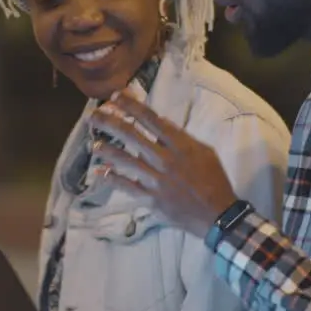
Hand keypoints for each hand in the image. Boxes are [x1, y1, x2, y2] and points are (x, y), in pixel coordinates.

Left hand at [89, 91, 238, 237]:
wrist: (217, 213)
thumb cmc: (213, 179)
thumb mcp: (204, 151)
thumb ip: (182, 138)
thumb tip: (160, 123)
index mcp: (180, 145)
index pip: (151, 120)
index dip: (131, 106)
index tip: (116, 97)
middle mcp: (165, 159)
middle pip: (132, 136)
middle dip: (110, 123)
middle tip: (94, 115)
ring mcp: (156, 179)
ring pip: (125, 160)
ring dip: (107, 150)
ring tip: (94, 144)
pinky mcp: (151, 198)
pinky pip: (127, 186)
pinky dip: (112, 179)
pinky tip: (100, 172)